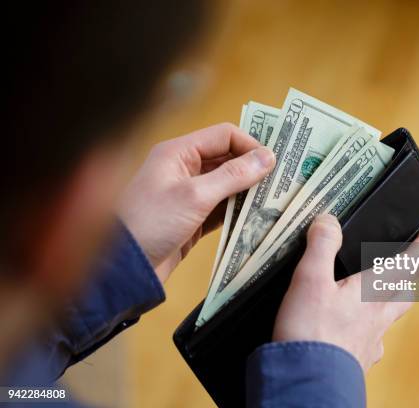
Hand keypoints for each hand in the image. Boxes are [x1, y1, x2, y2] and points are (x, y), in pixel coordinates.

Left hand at [118, 123, 274, 281]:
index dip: (250, 145)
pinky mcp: (193, 218)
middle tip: (282, 180)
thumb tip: (268, 157)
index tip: (275, 163)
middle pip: (228, 159)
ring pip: (228, 184)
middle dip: (253, 168)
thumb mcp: (195, 196)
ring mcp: (188, 194)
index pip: (224, 136)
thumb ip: (233, 175)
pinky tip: (257, 217)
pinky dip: (239, 211)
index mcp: (178, 152)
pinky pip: (223, 208)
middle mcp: (183, 168)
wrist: (123, 270)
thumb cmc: (151, 224)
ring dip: (248, 191)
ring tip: (275, 199)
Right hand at [273, 214, 418, 371]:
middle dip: (410, 276)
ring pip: (390, 317)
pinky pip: (372, 341)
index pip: (406, 264)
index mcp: (371, 293)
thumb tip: (329, 220)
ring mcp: (370, 341)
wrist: (309, 384)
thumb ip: (321, 247)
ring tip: (382, 297)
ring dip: (391, 303)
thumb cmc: (311, 334)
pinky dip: (369, 331)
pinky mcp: (358, 359)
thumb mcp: (310, 280)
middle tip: (411, 265)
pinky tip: (356, 334)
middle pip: (404, 293)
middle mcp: (377, 317)